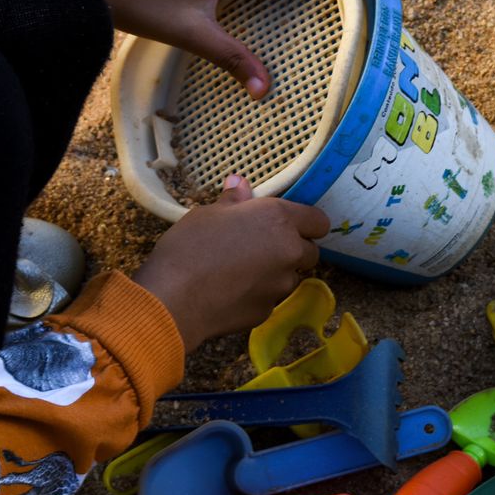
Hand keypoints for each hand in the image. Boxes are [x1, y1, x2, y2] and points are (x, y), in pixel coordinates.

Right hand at [131, 177, 331, 352]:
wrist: (175, 299)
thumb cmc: (190, 246)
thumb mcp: (208, 214)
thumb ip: (234, 201)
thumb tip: (240, 184)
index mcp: (279, 220)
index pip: (319, 221)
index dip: (307, 223)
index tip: (289, 225)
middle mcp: (289, 251)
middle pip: (310, 251)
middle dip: (293, 249)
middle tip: (262, 248)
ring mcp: (282, 285)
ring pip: (291, 276)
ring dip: (276, 273)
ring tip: (242, 272)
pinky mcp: (269, 311)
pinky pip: (271, 298)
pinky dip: (259, 294)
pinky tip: (232, 292)